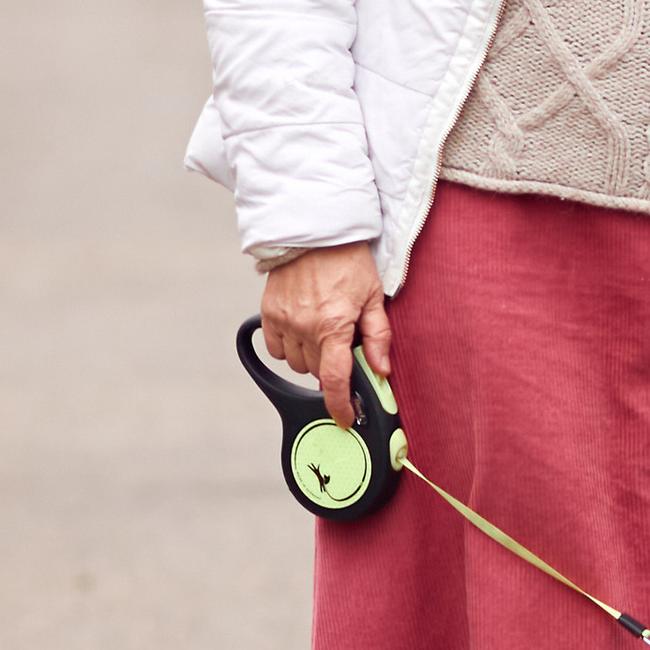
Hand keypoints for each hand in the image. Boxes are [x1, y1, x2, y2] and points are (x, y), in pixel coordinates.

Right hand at [260, 242, 390, 423]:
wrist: (313, 231)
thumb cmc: (348, 261)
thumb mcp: (374, 296)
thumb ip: (378, 336)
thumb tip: (381, 370)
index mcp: (333, 325)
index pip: (335, 379)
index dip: (341, 405)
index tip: (346, 418)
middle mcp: (304, 327)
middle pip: (318, 372)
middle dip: (332, 365)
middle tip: (341, 342)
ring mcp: (283, 321)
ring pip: (297, 363)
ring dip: (311, 356)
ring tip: (322, 329)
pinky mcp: (267, 313)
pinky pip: (277, 349)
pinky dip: (289, 346)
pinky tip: (302, 327)